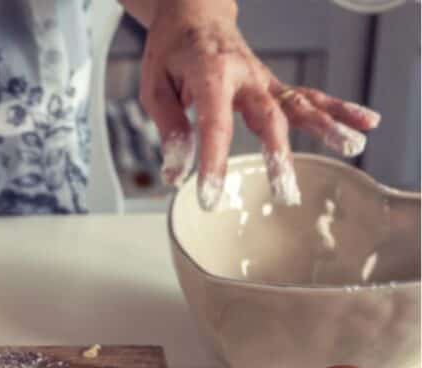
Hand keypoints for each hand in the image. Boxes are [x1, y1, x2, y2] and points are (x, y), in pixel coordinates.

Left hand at [137, 0, 380, 209]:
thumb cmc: (171, 52)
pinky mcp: (274, 86)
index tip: (209, 197)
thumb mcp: (154, 87)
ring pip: (299, 103)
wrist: (195, 15)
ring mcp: (264, 80)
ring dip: (327, 127)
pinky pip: (308, 98)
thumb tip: (176, 172)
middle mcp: (245, 75)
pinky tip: (365, 123)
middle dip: (278, 155)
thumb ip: (170, 128)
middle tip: (285, 191)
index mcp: (210, 74)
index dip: (213, 163)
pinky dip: (336, 110)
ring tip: (353, 147)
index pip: (215, 125)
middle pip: (268, 117)